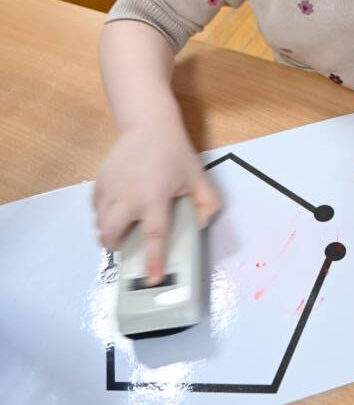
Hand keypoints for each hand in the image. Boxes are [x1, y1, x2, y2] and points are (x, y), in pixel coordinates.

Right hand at [93, 123, 219, 283]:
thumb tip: (201, 226)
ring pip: (99, 223)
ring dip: (108, 232)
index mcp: (155, 197)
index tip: (152, 280)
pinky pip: (95, 207)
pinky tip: (115, 209)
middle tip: (126, 246)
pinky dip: (101, 214)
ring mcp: (111, 188)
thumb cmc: (175, 152)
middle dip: (116, 247)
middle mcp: (129, 196)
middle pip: (111, 234)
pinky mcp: (100, 180)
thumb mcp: (199, 177)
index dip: (153, 261)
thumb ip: (207, 204)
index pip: (153, 236)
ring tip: (120, 228)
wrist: (149, 124)